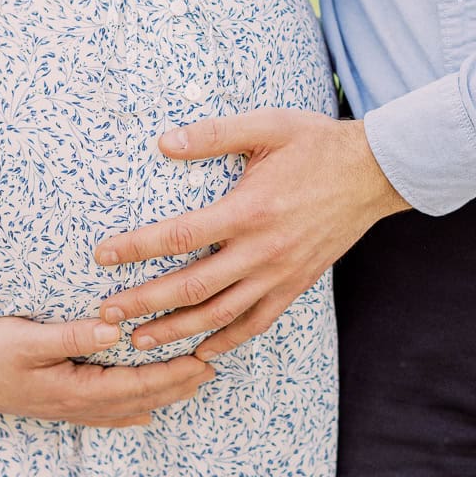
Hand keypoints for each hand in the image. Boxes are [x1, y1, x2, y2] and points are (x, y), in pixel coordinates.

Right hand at [0, 311, 215, 426]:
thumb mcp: (26, 337)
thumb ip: (70, 335)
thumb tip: (112, 330)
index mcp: (74, 388)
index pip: (137, 383)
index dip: (172, 374)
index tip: (203, 360)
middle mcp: (76, 405)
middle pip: (139, 398)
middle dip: (177, 385)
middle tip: (211, 370)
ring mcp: (66, 408)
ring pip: (125, 408)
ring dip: (160, 397)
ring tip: (191, 386)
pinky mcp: (56, 405)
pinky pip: (103, 414)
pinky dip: (129, 412)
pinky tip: (144, 414)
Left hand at [92, 110, 410, 360]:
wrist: (372, 173)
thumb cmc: (316, 144)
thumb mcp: (267, 126)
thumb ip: (214, 134)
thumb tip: (163, 143)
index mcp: (249, 209)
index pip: (180, 235)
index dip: (137, 247)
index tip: (102, 255)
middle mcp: (262, 250)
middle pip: (192, 287)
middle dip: (145, 302)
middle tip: (106, 314)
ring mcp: (280, 273)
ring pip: (220, 314)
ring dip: (176, 331)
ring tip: (139, 341)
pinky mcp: (295, 285)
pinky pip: (257, 322)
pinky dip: (227, 341)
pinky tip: (201, 351)